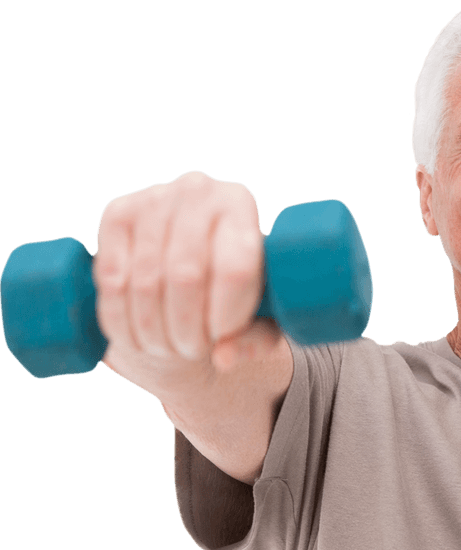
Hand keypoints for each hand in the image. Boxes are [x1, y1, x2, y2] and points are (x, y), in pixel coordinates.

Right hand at [93, 170, 281, 399]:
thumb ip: (254, 339)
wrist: (190, 253)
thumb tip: (223, 358)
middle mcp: (198, 190)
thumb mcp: (261, 313)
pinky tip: (136, 335)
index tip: (221, 339)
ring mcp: (153, 197)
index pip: (235, 269)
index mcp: (242, 205)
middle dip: (187, 329)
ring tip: (168, 349)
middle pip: (186, 277)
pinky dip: (120, 317)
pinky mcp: (116, 213)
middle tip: (193, 351)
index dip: (226, 316)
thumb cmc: (237, 286)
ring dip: (153, 330)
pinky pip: (111, 277)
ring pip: (145, 281)